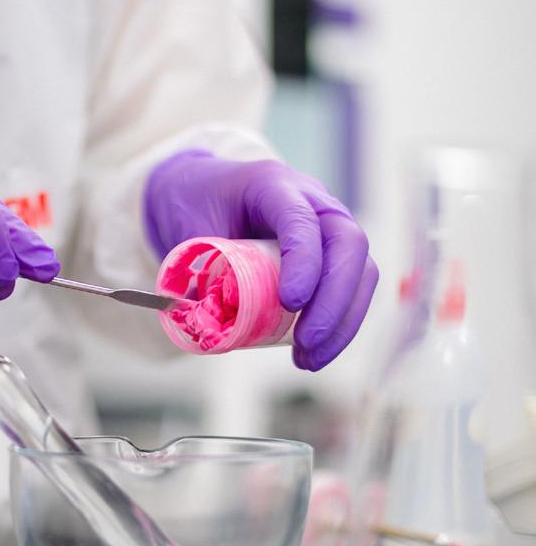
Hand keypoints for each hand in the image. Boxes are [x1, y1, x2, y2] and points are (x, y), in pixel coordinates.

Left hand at [143, 150, 377, 368]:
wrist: (201, 193)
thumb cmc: (194, 209)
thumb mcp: (184, 235)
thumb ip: (192, 275)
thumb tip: (203, 325)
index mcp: (272, 186)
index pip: (301, 220)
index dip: (304, 262)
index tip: (291, 302)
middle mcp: (312, 201)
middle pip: (348, 243)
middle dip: (334, 300)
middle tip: (307, 341)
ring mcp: (328, 227)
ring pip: (361, 270)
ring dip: (341, 322)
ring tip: (309, 359)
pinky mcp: (332, 257)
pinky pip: (352, 290)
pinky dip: (338, 326)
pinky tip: (312, 355)